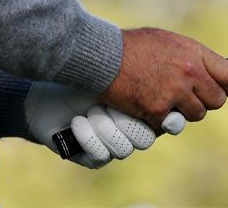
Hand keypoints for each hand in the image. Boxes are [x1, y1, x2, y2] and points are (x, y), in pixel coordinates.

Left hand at [25, 82, 182, 168]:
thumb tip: (178, 77)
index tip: (164, 116)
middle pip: (146, 139)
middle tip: (109, 104)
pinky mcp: (92, 157)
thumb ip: (148, 77)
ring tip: (91, 109)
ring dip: (105, 127)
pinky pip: (101, 155)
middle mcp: (129, 130)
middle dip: (126, 121)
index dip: (165, 122)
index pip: (165, 123)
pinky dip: (88, 136)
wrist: (49, 84)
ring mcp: (112, 145)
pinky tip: (78, 121)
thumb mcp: (118, 71)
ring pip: (124, 149)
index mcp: (142, 108)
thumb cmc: (85, 72)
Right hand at [102, 27, 227, 126]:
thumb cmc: (135, 46)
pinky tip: (146, 105)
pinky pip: (169, 124)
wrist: (105, 56)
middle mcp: (190, 73)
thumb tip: (209, 73)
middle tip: (189, 98)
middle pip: (217, 101)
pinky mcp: (158, 111)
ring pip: (195, 115)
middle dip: (205, 101)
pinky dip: (159, 120)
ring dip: (183, 111)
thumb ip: (192, 57)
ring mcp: (174, 93)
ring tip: (164, 98)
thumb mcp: (170, 42)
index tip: (224, 90)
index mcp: (195, 54)